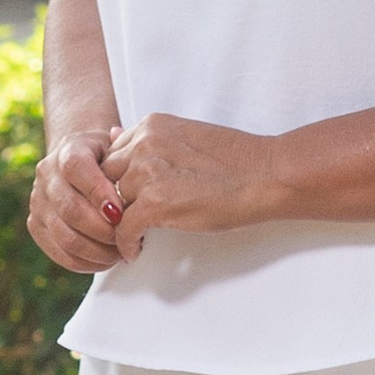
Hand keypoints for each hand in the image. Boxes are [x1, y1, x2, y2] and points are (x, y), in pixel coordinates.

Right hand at [30, 125, 128, 274]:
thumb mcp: (119, 149)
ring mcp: (38, 201)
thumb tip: (135, 182)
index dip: (99, 193)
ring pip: (65, 236)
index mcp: (68, 149)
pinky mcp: (36, 225)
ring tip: (120, 252)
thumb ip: (126, 162)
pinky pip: (59, 254)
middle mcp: (47, 174)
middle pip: (71, 209)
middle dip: (104, 230)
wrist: (78, 157)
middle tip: (128, 238)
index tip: (121, 213)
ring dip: (97, 251)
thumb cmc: (108, 157)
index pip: (77, 169)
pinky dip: (86, 263)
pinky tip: (105, 261)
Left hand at [100, 114, 285, 253]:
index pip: (113, 153)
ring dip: (120, 223)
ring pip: (112, 204)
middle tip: (125, 219)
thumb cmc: (236, 160)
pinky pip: (123, 229)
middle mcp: (145, 143)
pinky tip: (136, 250)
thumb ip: (148, 140)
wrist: (268, 175)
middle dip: (114, 200)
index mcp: (152, 125)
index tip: (127, 196)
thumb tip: (114, 136)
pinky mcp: (155, 203)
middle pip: (106, 177)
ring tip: (133, 236)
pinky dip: (126, 244)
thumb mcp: (185, 137)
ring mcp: (148, 172)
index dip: (119, 179)